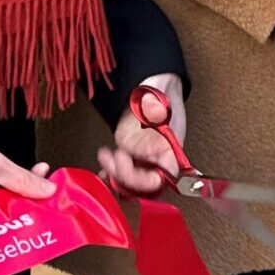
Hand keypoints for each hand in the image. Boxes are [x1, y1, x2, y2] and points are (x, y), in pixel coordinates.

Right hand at [0, 141, 55, 209]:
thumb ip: (21, 179)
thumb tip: (49, 191)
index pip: (14, 222)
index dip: (35, 209)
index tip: (51, 194)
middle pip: (8, 215)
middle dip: (28, 198)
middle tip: (44, 180)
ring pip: (0, 207)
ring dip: (18, 191)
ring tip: (35, 173)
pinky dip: (2, 190)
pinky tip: (13, 178)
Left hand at [96, 74, 184, 195]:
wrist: (150, 89)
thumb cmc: (159, 94)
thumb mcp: (158, 97)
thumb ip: (155, 106)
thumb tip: (155, 110)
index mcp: (171, 150)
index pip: (167, 176)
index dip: (148, 179)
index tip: (130, 165)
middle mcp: (157, 159)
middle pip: (145, 185)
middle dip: (126, 177)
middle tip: (117, 157)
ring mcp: (141, 159)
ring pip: (130, 182)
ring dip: (115, 174)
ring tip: (106, 156)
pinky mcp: (128, 155)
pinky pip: (120, 173)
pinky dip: (110, 174)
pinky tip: (103, 168)